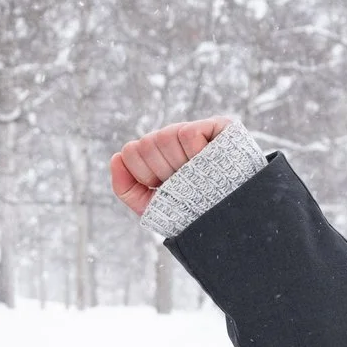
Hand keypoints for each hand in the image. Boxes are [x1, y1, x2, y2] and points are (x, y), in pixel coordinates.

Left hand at [108, 117, 230, 216]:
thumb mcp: (154, 207)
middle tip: (184, 184)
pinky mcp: (219, 126)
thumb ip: (127, 188)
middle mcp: (173, 139)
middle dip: (162, 172)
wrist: (230, 221)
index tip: (163, 188)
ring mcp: (195, 131)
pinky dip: (195, 154)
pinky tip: (208, 164)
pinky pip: (187, 134)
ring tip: (198, 176)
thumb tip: (116, 157)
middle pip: (145, 143)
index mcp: (157, 156)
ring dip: (179, 164)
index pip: (130, 151)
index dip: (144, 174)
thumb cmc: (192, 214)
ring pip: (164, 137)